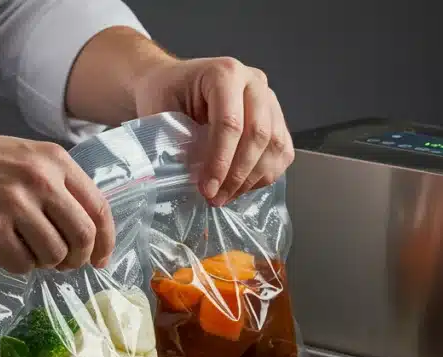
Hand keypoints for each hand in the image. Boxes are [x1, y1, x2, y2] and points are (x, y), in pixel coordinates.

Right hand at [0, 126, 112, 274]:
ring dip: (43, 262)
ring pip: (54, 255)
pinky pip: (21, 264)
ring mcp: (14, 204)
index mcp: (53, 161)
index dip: (106, 240)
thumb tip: (82, 231)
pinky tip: (2, 249)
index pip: (99, 207)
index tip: (101, 257)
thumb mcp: (22, 157)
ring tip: (24, 250)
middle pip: (83, 237)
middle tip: (63, 263)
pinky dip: (16, 265)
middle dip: (77, 258)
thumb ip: (55, 186)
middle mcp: (39, 180)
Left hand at [133, 57, 293, 205]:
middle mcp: (253, 82)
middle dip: (237, 174)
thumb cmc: (166, 94)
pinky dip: (265, 175)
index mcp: (224, 73)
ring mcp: (269, 98)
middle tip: (216, 197)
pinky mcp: (276, 116)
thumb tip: (184, 178)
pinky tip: (242, 186)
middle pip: (258, 134)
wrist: (176, 81)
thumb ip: (173, 140)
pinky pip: (282, 151)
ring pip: (275, 145)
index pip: (231, 122)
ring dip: (252, 179)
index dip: (220, 161)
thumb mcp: (160, 111)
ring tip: (225, 195)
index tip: (207, 188)